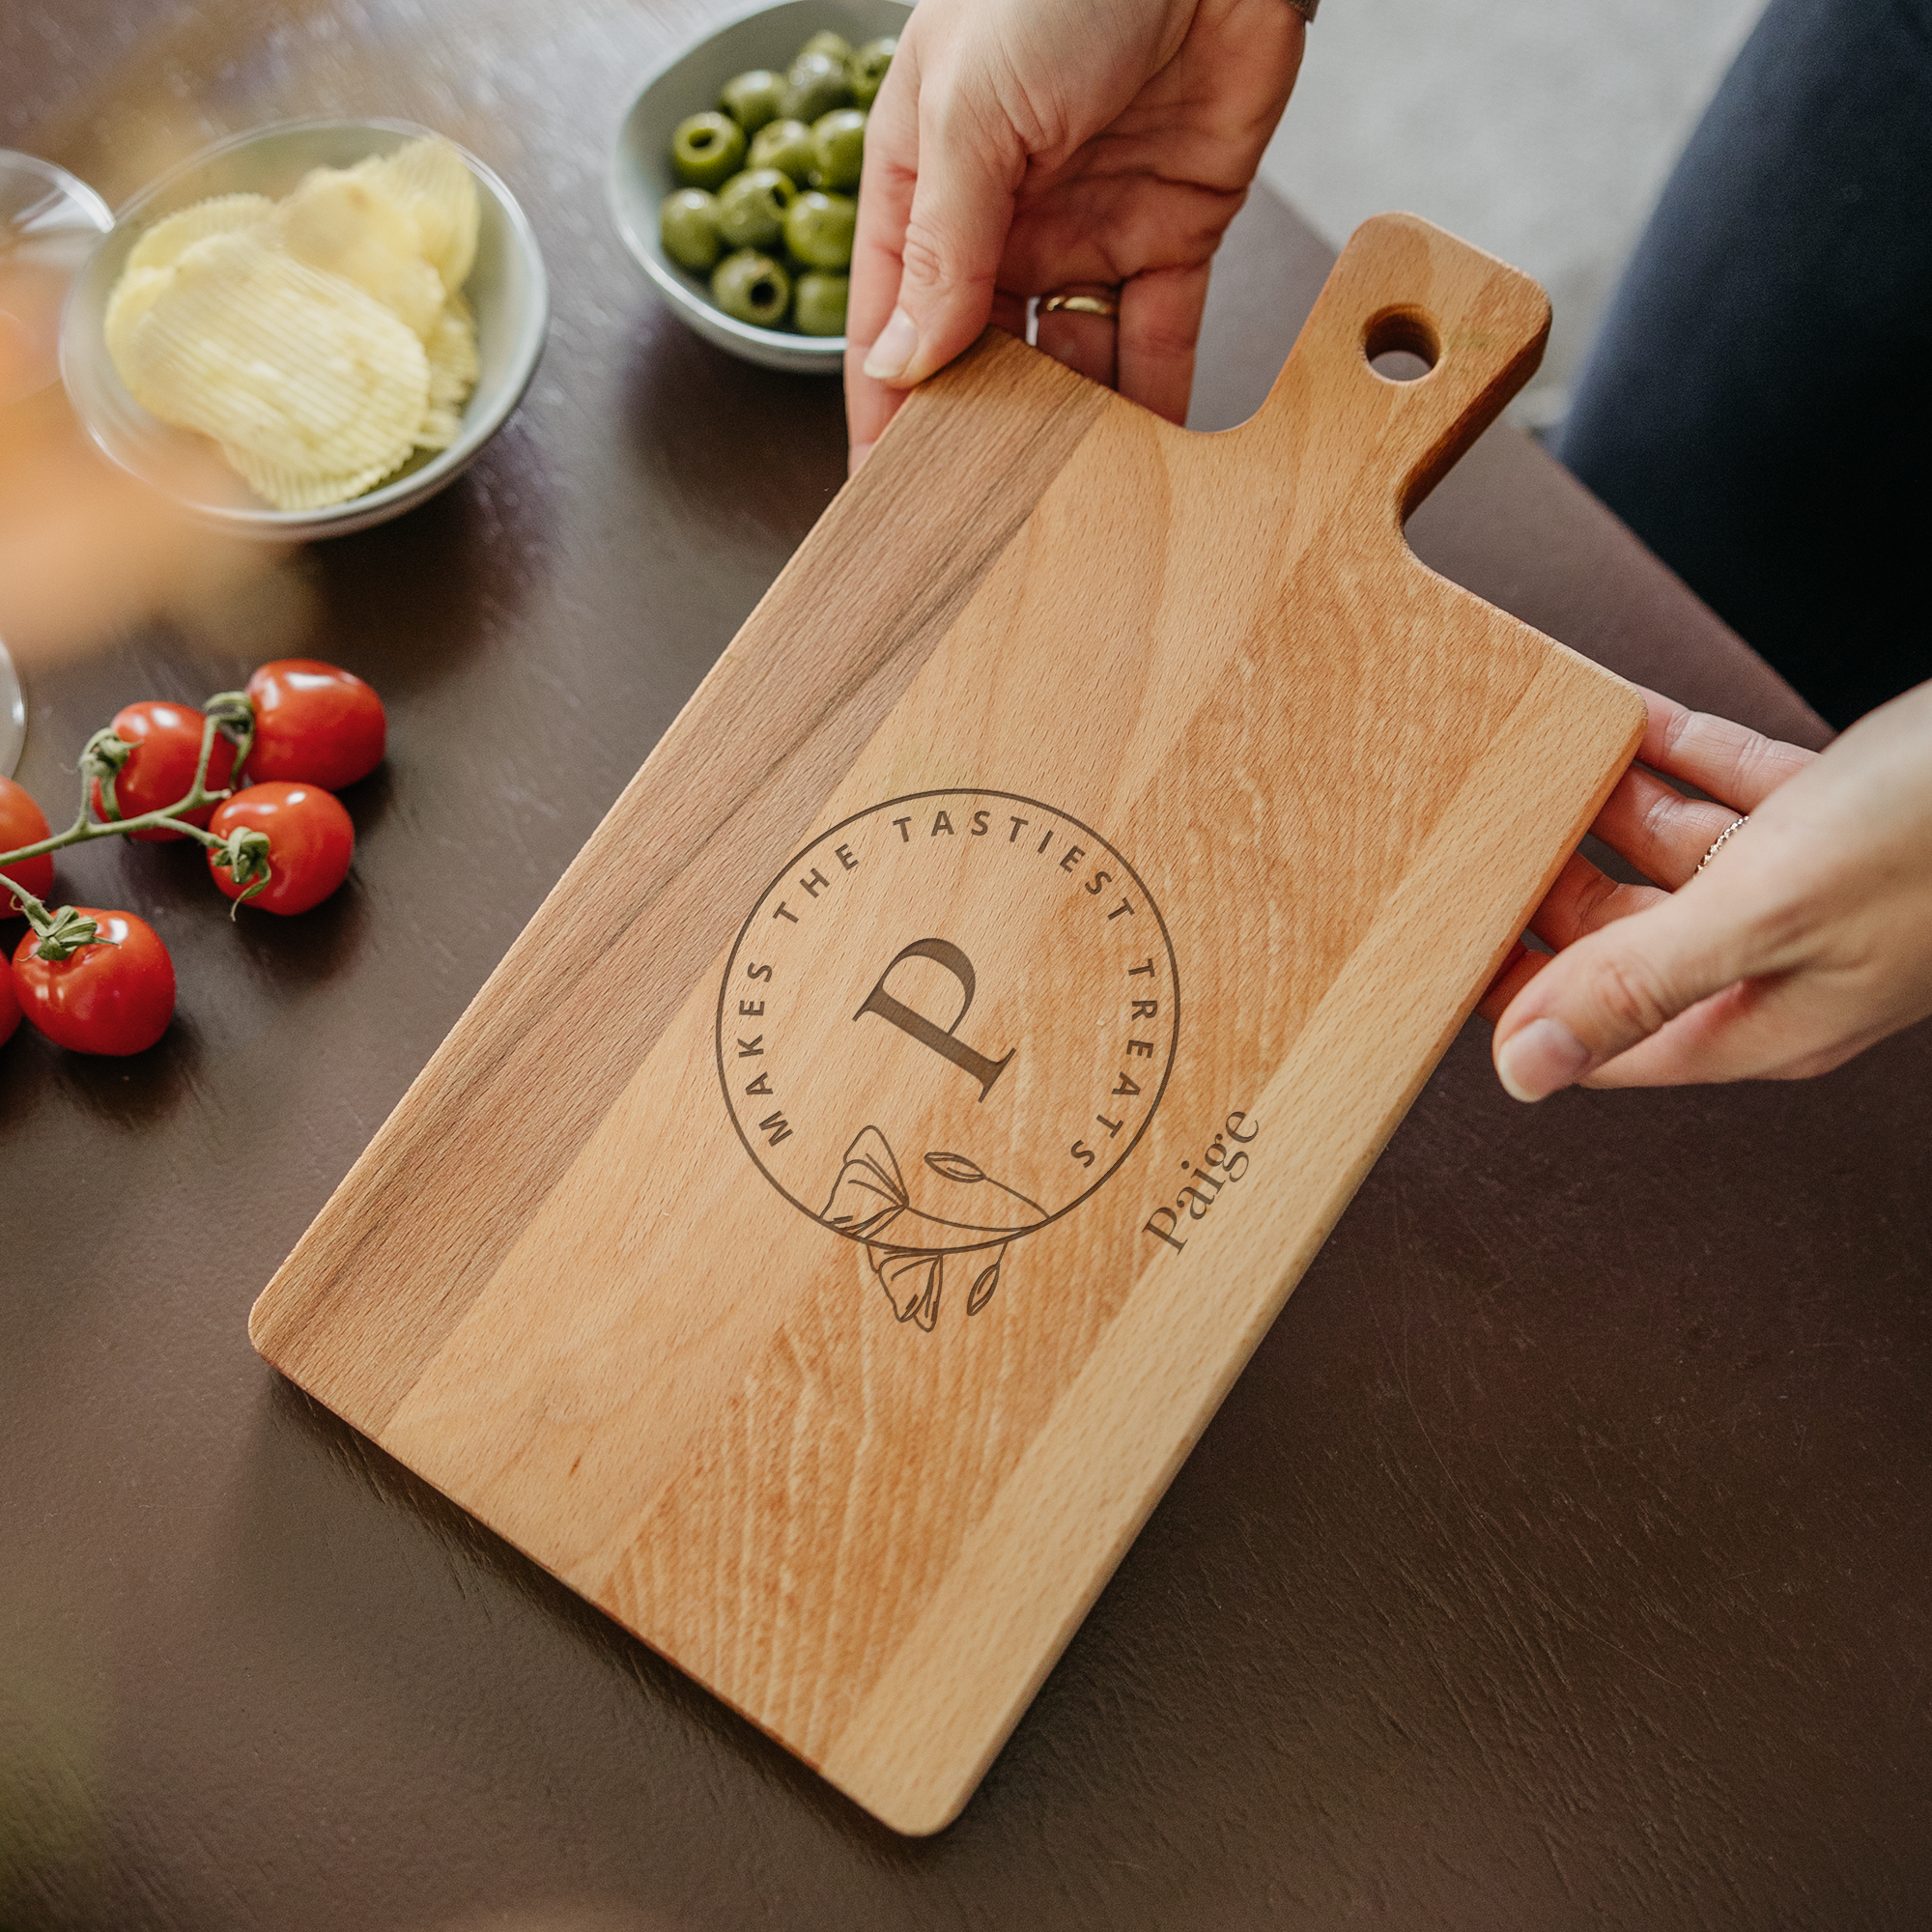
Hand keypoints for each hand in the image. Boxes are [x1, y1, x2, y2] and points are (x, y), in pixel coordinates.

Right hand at [846, 0, 1302, 467]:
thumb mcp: (972, 113)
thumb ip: (943, 245)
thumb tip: (902, 361)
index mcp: (925, 183)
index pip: (890, 322)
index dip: (886, 411)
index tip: (882, 498)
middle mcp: (1000, 219)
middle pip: (976, 357)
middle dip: (975, 436)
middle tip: (976, 527)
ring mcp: (1085, 231)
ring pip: (1065, 361)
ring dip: (1063, 431)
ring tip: (1057, 510)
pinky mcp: (1170, 235)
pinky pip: (1155, 338)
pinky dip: (1150, 400)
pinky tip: (1139, 463)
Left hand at [1483, 678, 1931, 1096]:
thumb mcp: (1767, 913)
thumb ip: (1642, 982)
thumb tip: (1528, 1066)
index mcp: (1759, 1019)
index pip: (1606, 1032)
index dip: (1525, 997)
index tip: (1453, 944)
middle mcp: (1777, 960)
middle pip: (1625, 934)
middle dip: (1552, 885)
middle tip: (1477, 835)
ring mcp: (1807, 885)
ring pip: (1672, 846)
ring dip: (1605, 801)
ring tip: (1532, 761)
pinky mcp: (1835, 810)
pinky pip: (1724, 780)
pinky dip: (1671, 748)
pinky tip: (1618, 712)